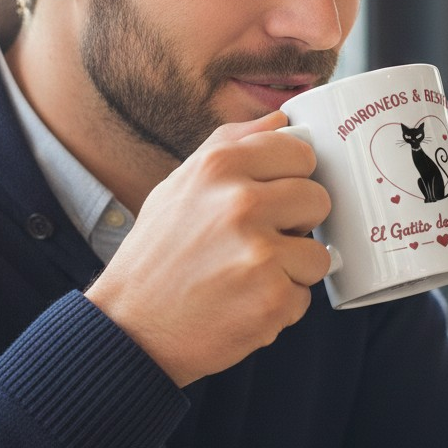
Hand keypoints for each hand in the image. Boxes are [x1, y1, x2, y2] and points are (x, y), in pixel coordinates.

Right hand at [84, 111, 330, 385]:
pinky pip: (305, 297)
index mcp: (220, 166)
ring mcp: (259, 253)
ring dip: (291, 270)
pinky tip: (244, 303)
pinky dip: (279, 305)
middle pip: (318, 199)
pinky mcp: (272, 300)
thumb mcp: (181, 184)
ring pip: (318, 253)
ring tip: (249, 276)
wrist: (129, 328)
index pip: (300, 153)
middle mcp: (241, 203)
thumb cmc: (158, 255)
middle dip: (297, 224)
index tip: (275, 196)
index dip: (292, 178)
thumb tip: (281, 120)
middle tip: (260, 241)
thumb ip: (231, 143)